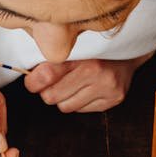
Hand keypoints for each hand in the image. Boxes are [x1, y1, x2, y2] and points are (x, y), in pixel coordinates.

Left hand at [24, 54, 154, 112]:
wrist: (128, 48)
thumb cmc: (92, 46)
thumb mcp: (72, 46)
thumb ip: (51, 59)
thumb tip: (27, 75)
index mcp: (80, 54)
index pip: (46, 75)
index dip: (33, 82)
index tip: (32, 81)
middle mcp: (95, 71)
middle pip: (52, 97)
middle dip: (48, 92)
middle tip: (53, 83)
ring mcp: (106, 87)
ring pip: (65, 107)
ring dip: (63, 99)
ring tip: (72, 85)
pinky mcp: (114, 99)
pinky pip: (81, 110)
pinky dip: (79, 102)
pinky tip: (86, 89)